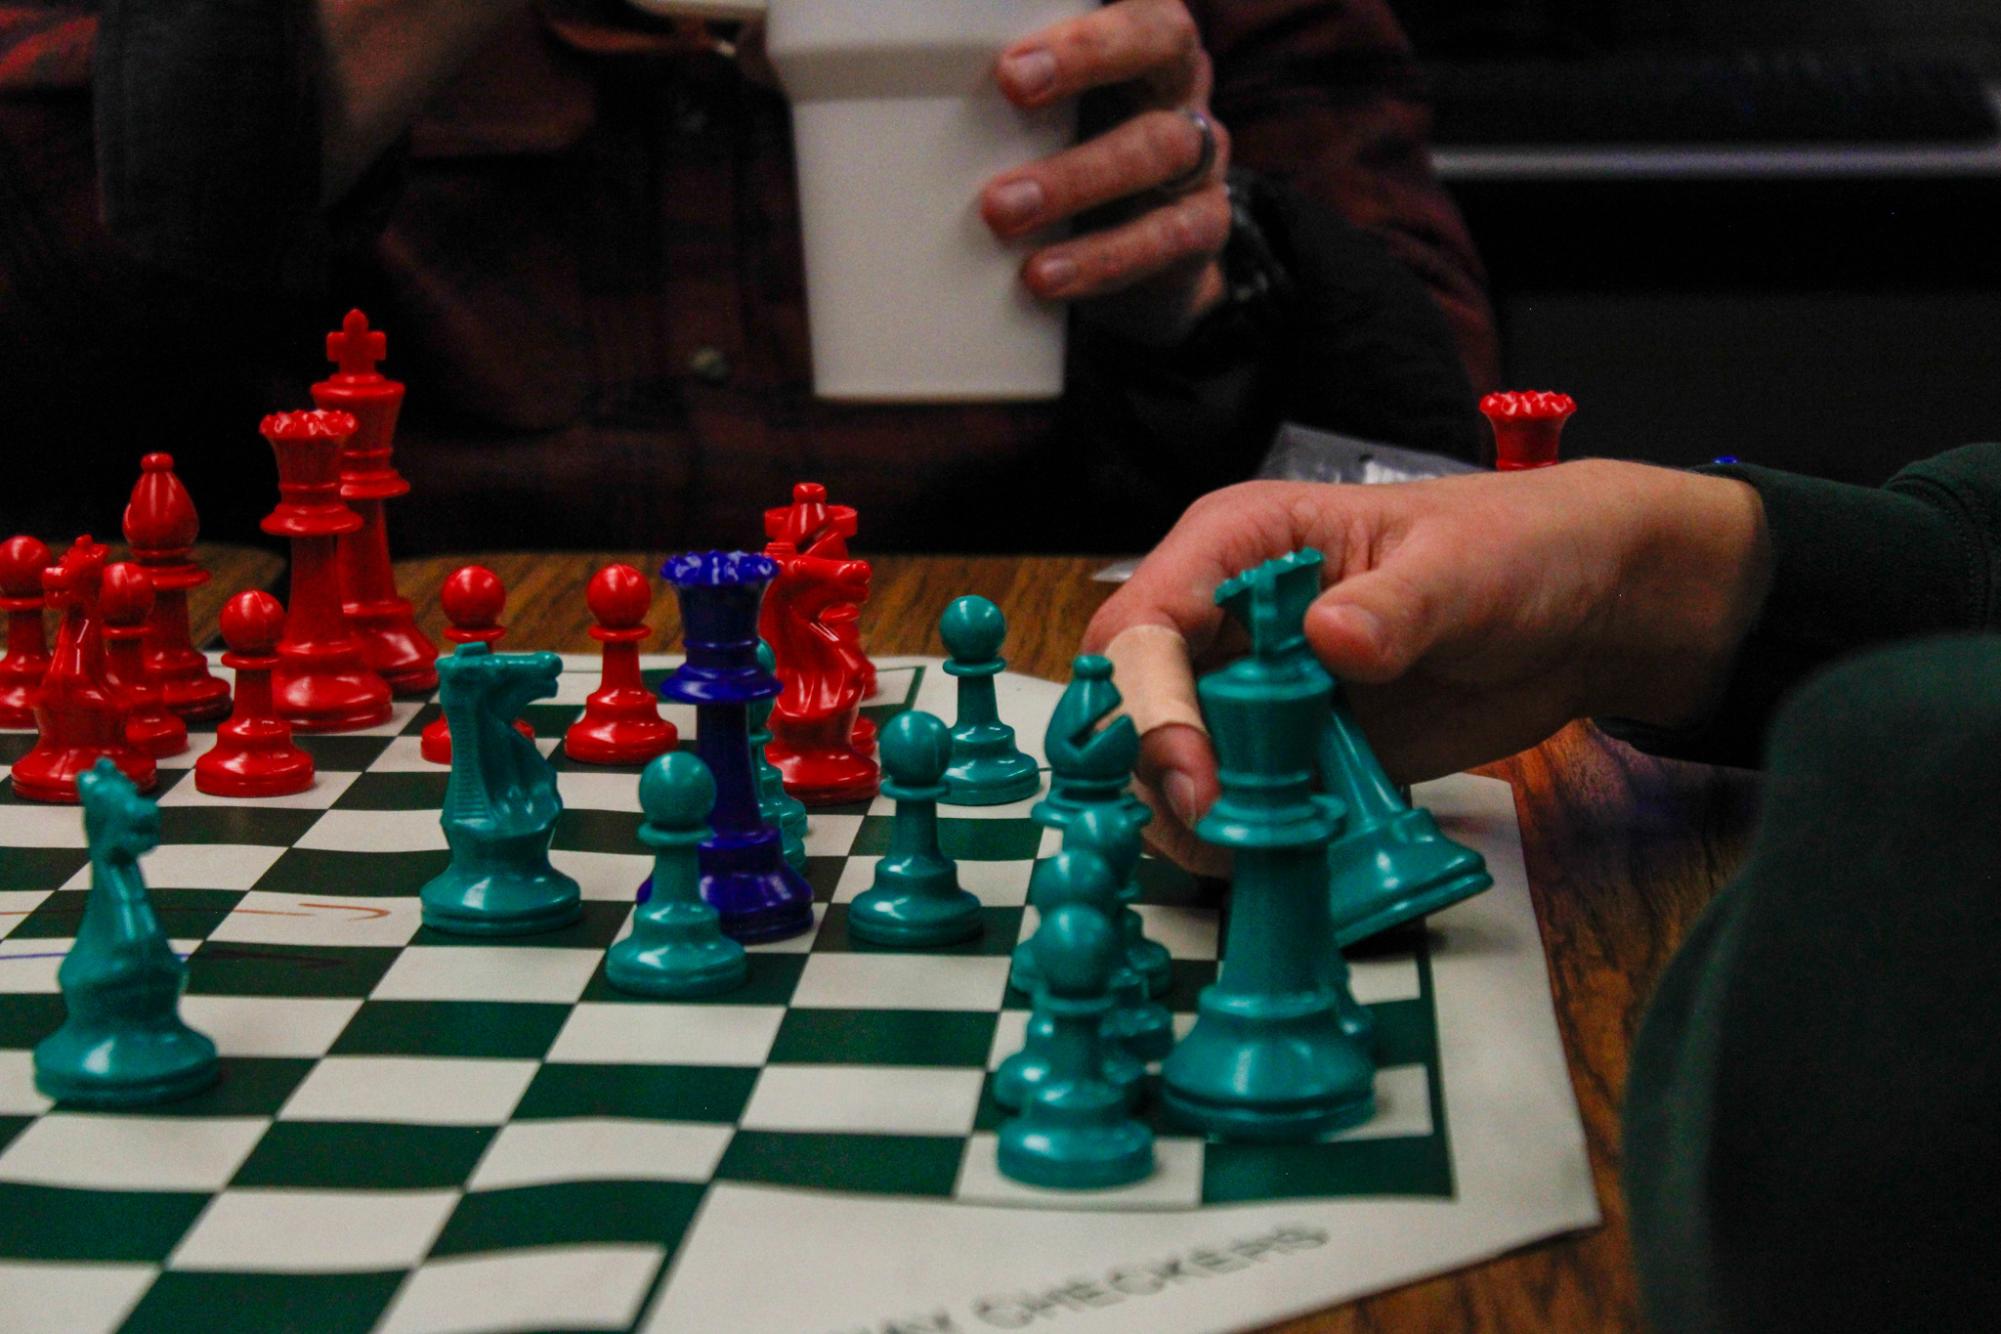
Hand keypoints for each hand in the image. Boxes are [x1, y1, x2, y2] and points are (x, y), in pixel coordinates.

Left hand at [981, 0, 1230, 342]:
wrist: (1140, 265)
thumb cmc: (1071, 162)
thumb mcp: (1038, 119)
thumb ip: (996, 96)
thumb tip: (885, 99)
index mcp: (1139, 40)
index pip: (1133, 3)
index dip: (1085, 24)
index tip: (1011, 59)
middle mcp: (1178, 84)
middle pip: (1160, 42)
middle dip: (1086, 58)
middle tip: (1010, 86)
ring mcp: (1201, 156)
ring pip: (1158, 147)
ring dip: (1076, 176)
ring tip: (1001, 212)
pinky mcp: (1203, 228)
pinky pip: (1167, 237)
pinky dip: (1101, 258)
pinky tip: (1045, 274)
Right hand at [1082, 461, 1772, 869]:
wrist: (1586, 612)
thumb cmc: (1519, 550)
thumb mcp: (1464, 568)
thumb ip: (1396, 606)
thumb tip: (1330, 638)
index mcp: (1240, 545)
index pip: (1143, 624)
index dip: (1147, 702)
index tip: (1192, 775)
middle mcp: (1226, 619)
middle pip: (1136, 706)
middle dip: (1163, 773)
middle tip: (1224, 828)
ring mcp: (1252, 692)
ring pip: (1172, 768)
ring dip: (1203, 818)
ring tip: (1272, 846)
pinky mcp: (1289, 752)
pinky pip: (1236, 806)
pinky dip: (1249, 840)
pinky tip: (1293, 853)